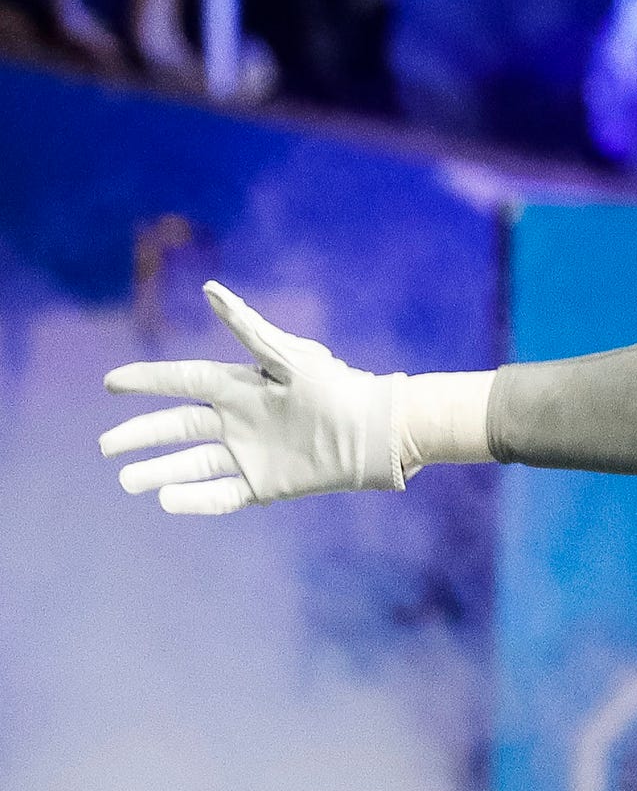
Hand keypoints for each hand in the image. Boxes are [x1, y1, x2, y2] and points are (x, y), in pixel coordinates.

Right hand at [100, 282, 402, 513]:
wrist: (377, 431)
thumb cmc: (337, 386)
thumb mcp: (290, 356)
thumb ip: (248, 328)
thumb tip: (211, 289)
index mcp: (242, 386)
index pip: (184, 381)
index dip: (149, 381)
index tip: (111, 383)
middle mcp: (239, 420)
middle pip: (178, 427)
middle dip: (141, 435)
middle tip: (106, 445)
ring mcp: (249, 453)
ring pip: (192, 464)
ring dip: (158, 471)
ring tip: (126, 481)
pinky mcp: (265, 484)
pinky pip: (222, 495)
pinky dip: (195, 499)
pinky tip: (167, 501)